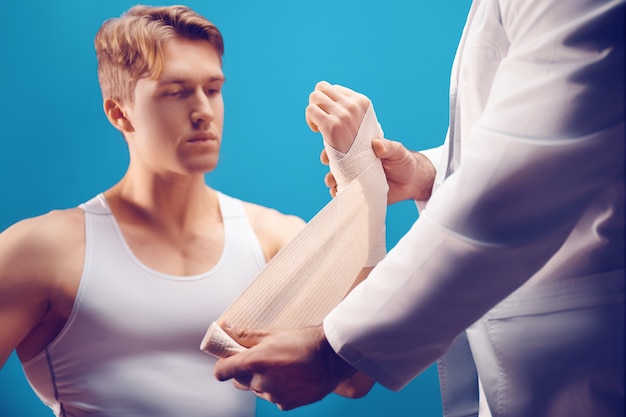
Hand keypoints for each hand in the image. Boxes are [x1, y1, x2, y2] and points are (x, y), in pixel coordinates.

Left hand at [213, 325, 359, 410]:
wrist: (332, 357)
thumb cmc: (304, 341)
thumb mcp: (273, 333)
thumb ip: (245, 335)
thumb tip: (225, 329)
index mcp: (254, 362)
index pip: (222, 371)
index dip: (222, 365)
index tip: (227, 360)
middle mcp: (261, 382)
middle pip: (240, 381)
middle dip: (244, 371)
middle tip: (259, 358)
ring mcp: (274, 396)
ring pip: (258, 390)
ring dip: (262, 380)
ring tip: (281, 366)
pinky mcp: (286, 404)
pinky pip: (274, 398)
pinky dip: (278, 389)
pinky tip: (291, 377)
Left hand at [306, 81, 370, 152]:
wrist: (363, 164)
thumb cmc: (360, 145)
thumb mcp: (363, 121)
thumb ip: (350, 106)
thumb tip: (328, 89)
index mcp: (362, 101)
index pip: (335, 89)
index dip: (329, 102)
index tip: (331, 116)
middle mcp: (353, 105)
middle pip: (322, 88)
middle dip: (318, 102)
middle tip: (321, 118)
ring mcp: (343, 115)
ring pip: (314, 97)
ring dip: (313, 110)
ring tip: (318, 124)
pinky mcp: (331, 126)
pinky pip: (310, 110)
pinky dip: (309, 119)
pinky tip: (317, 130)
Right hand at [321, 138, 435, 204]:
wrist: (412, 182)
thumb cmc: (404, 162)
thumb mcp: (398, 152)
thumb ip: (389, 147)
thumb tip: (376, 144)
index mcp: (361, 148)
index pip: (342, 143)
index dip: (332, 145)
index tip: (329, 150)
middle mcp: (355, 162)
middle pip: (334, 160)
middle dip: (328, 162)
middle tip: (330, 165)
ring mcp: (355, 176)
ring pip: (335, 176)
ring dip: (331, 179)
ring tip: (334, 182)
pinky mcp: (358, 191)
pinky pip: (343, 192)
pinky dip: (338, 193)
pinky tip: (339, 193)